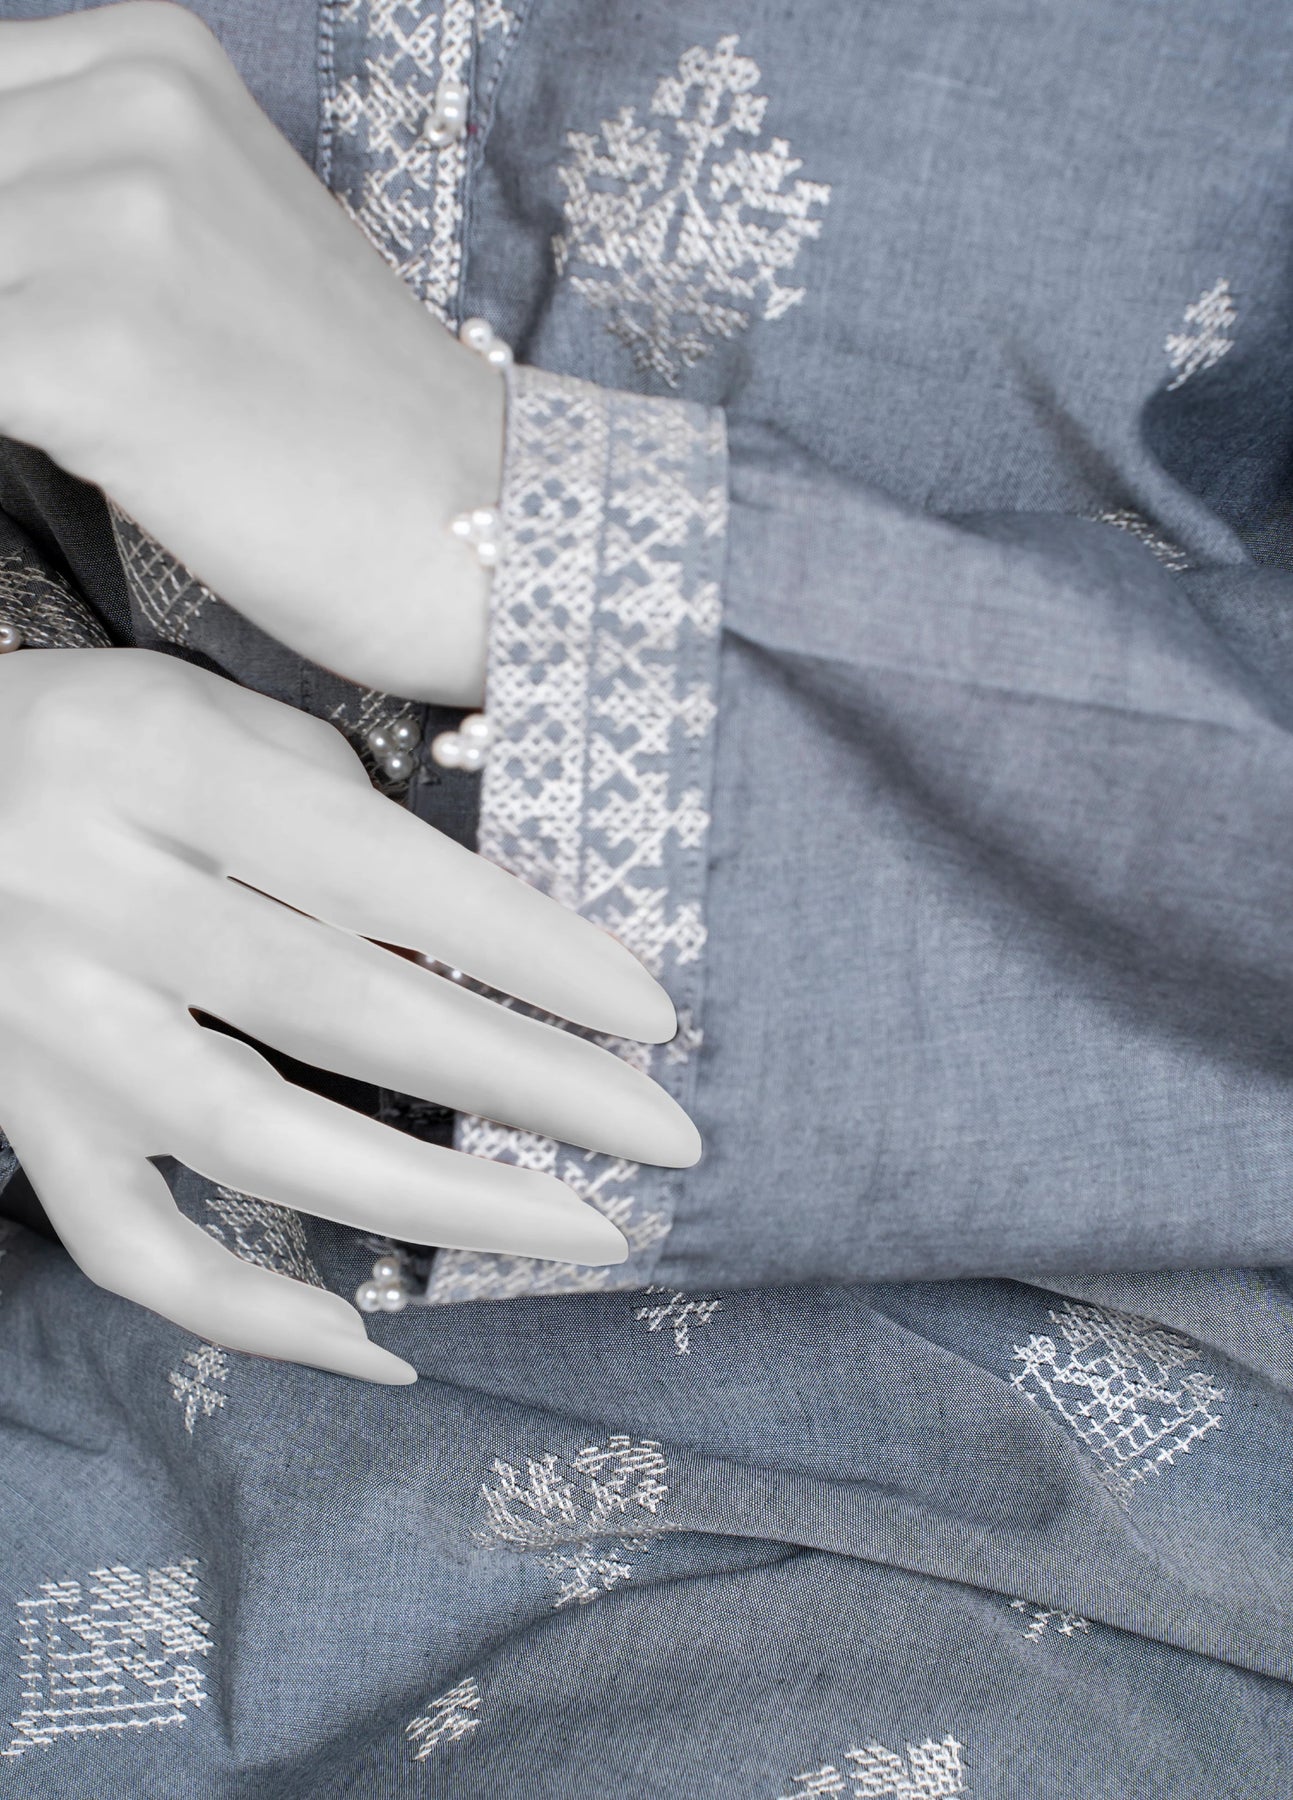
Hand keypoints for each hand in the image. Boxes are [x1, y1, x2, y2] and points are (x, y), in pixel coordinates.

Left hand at [0, 1, 500, 703]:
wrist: (490, 527)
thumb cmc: (348, 421)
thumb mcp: (211, 241)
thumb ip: (69, 199)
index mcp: (156, 60)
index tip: (23, 312)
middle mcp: (133, 110)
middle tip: (44, 381)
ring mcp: (117, 226)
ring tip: (67, 425)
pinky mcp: (91, 353)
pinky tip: (49, 460)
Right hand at [0, 649, 699, 1381]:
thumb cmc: (85, 740)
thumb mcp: (206, 714)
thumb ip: (338, 810)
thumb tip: (478, 944)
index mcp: (155, 769)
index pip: (381, 873)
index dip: (528, 951)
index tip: (651, 1016)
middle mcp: (93, 902)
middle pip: (342, 1009)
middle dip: (528, 1082)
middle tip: (664, 1136)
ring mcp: (49, 1032)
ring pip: (258, 1142)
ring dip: (441, 1204)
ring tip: (581, 1233)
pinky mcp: (21, 1121)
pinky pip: (131, 1247)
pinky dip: (251, 1315)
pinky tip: (373, 1347)